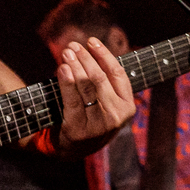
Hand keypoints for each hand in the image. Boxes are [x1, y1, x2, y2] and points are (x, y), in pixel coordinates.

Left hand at [53, 36, 133, 156]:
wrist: (76, 148)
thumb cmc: (92, 116)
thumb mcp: (107, 103)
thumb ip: (107, 81)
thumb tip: (94, 49)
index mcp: (127, 106)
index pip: (118, 73)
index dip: (104, 54)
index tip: (91, 41)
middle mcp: (116, 116)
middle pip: (99, 77)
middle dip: (85, 58)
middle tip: (73, 46)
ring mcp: (98, 124)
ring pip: (85, 86)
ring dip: (74, 65)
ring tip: (66, 53)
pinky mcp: (78, 128)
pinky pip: (71, 99)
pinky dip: (66, 81)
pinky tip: (62, 69)